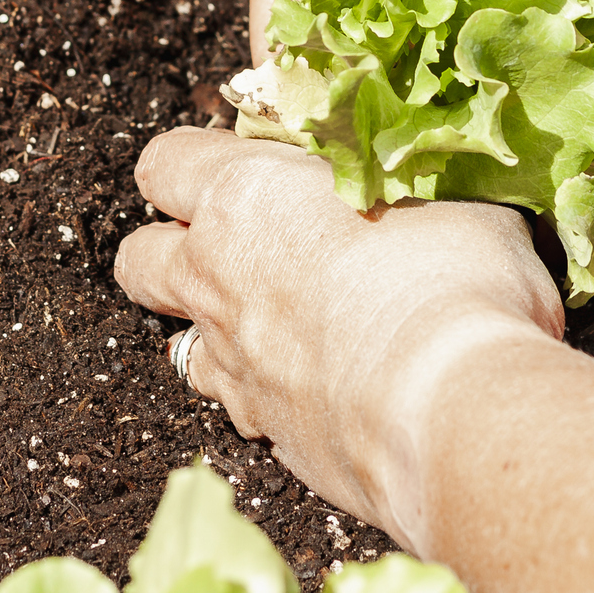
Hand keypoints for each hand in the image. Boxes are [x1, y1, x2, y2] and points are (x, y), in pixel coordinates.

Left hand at [114, 128, 562, 543]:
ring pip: (176, 341)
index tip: (236, 166)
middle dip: (167, 248)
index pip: (168, 161)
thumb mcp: (453, 197)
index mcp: (248, 195)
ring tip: (273, 323)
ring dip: (210, 328)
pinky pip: (237, 404)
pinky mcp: (263, 431)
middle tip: (232, 244)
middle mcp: (216, 276)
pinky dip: (262, 393)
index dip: (190, 165)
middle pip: (139, 256)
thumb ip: (416, 188)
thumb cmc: (455, 283)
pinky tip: (317, 387)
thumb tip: (437, 182)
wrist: (451, 411)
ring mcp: (231, 362)